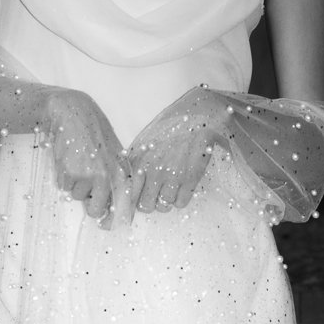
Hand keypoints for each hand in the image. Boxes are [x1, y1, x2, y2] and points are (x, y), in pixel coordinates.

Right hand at [39, 90, 132, 225]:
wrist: (73, 112)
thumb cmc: (94, 134)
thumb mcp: (114, 154)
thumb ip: (115, 179)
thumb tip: (109, 211)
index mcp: (122, 173)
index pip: (123, 208)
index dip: (113, 221)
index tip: (106, 225)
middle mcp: (109, 178)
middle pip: (96, 211)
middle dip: (88, 205)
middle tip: (85, 187)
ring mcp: (89, 176)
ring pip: (77, 197)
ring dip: (74, 185)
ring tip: (77, 162)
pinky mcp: (70, 174)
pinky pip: (64, 187)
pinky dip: (63, 177)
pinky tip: (68, 159)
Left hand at [127, 87, 229, 214]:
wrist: (197, 116)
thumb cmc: (169, 128)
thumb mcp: (143, 141)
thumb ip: (132, 163)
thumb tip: (126, 186)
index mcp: (137, 161)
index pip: (127, 194)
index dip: (130, 203)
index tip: (133, 205)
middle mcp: (151, 170)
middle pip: (145, 206)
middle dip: (149, 203)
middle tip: (155, 193)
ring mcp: (171, 176)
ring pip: (163, 207)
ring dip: (166, 200)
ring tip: (170, 186)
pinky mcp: (190, 179)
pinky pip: (181, 203)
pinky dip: (181, 198)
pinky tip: (182, 185)